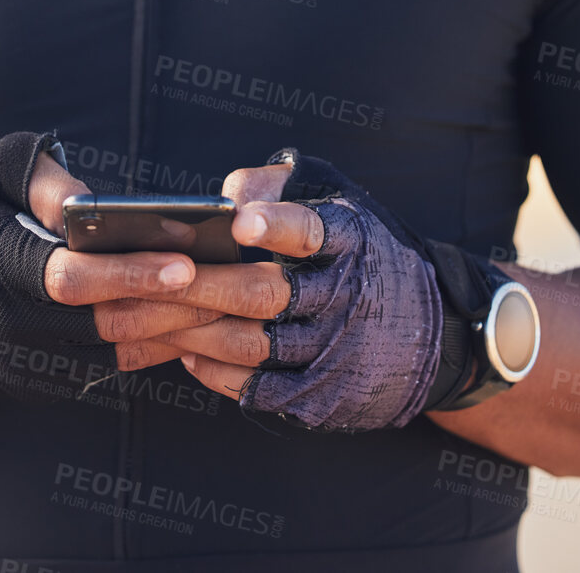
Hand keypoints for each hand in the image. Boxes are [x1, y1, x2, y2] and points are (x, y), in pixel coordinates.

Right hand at [24, 147, 222, 371]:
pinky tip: (198, 320)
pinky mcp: (44, 382)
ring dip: (176, 328)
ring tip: (232, 301)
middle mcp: (17, 325)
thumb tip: (94, 202)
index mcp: (3, 269)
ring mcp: (31, 363)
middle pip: (110, 322)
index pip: (73, 280)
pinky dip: (155, 345)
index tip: (186, 264)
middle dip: (176, 305)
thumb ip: (45, 180)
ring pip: (119, 351)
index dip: (131, 274)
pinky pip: (112, 367)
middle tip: (236, 285)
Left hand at [141, 152, 446, 431]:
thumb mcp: (337, 199)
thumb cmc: (361, 251)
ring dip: (193, 332)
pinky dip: (216, 372)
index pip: (314, 229)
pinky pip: (259, 388)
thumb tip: (226, 196)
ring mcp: (336, 351)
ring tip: (147, 315)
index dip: (277, 224)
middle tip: (149, 277)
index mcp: (350, 240)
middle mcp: (346, 297)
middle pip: (265, 294)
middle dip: (202, 287)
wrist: (432, 333)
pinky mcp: (324, 395)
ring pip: (253, 345)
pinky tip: (186, 351)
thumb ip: (280, 183)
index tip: (237, 221)